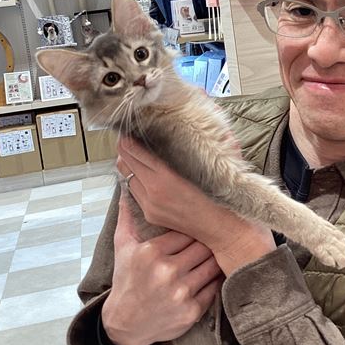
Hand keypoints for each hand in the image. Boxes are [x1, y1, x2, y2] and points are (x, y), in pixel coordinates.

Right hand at [101, 196, 222, 344]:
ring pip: (212, 265)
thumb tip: (126, 188)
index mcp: (151, 252)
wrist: (124, 324)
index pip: (186, 229)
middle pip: (203, 245)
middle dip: (207, 242)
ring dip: (214, 259)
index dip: (193, 228)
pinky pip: (214, 287)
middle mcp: (167, 272)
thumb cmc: (126, 280)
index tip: (197, 226)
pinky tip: (211, 275)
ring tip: (214, 255)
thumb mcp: (122, 247)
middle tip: (212, 238)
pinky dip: (215, 280)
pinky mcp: (192, 311)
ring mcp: (181, 293)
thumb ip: (128, 217)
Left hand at [117, 137, 275, 275]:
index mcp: (167, 176)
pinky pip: (133, 192)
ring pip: (127, 177)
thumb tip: (220, 116)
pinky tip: (138, 172)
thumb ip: (217, 141)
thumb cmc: (220, 195)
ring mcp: (150, 204)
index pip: (137, 152)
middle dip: (124, 150)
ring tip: (129, 154)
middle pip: (126, 163)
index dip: (128, 140)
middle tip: (125, 139)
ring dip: (126, 165)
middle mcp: (154, 191)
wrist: (220, 228)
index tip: (127, 131)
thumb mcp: (217, 165)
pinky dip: (133, 179)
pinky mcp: (150, 214)